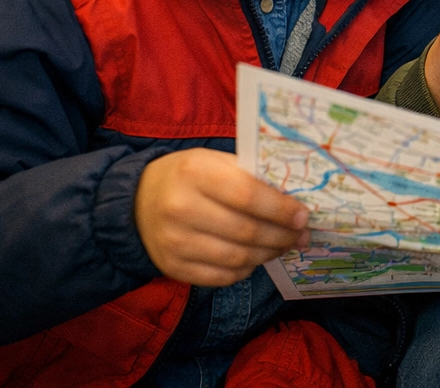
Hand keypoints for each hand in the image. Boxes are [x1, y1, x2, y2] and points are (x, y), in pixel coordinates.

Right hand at [135, 148, 309, 286]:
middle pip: (246, 231)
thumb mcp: (214, 161)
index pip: (248, 195)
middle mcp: (181, 208)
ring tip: (284, 246)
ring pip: (237, 258)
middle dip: (282, 236)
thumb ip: (250, 176)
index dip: (280, 209)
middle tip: (302, 235)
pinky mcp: (172, 267)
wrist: (137, 202)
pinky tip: (255, 258)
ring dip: (268, 254)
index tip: (303, 216)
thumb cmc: (188, 176)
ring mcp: (174, 242)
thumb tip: (294, 200)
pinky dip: (245, 270)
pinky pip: (221, 277)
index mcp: (195, 173)